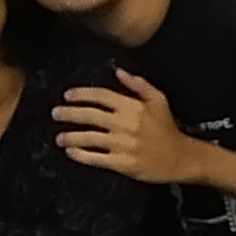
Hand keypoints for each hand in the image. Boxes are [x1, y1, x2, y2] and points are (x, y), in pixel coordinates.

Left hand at [55, 69, 203, 185]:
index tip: (67, 95)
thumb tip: (118, 71)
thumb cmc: (167, 128)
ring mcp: (123, 144)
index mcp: (133, 106)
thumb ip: (138, 84)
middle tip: (55, 113)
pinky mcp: (122, 163)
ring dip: (70, 136)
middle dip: (69, 114)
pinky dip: (81, 155)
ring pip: (90, 138)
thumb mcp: (158, 100)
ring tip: (59, 137)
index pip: (101, 96)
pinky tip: (70, 152)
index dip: (82, 94)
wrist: (180, 157)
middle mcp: (125, 124)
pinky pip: (96, 158)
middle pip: (91, 115)